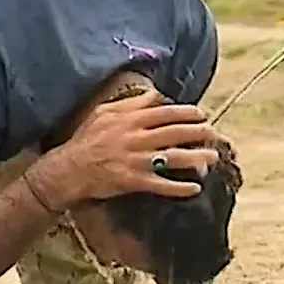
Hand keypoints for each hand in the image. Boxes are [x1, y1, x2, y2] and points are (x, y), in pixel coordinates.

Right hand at [54, 89, 219, 203]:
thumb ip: (132, 103)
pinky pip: (161, 185)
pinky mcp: (133, 181)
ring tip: (212, 159)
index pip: (167, 113)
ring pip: (174, 157)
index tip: (203, 115)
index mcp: (131, 119)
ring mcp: (136, 160)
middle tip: (214, 134)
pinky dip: (179, 188)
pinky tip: (195, 188)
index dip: (188, 113)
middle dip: (199, 133)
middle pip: (176, 133)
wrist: (69, 168)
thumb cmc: (86, 139)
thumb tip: (156, 94)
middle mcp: (136, 138)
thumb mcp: (105, 112)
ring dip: (196, 158)